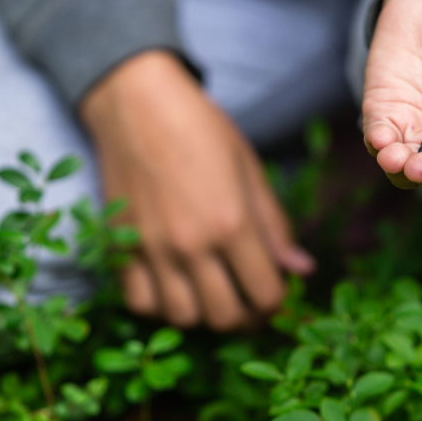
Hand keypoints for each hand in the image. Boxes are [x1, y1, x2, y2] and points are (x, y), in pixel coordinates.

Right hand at [79, 51, 313, 330]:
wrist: (135, 102)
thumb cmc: (200, 128)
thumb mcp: (250, 169)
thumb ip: (275, 225)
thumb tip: (300, 269)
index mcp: (232, 223)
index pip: (266, 294)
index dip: (278, 300)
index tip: (275, 288)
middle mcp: (192, 245)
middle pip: (225, 317)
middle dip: (245, 315)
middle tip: (247, 297)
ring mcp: (152, 250)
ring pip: (183, 318)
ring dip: (202, 314)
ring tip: (211, 292)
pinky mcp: (121, 247)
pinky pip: (140, 303)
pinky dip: (159, 305)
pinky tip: (173, 286)